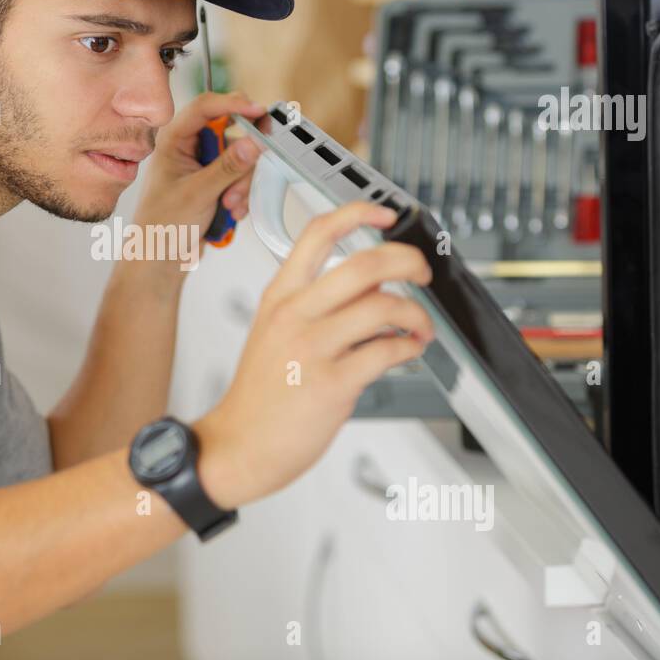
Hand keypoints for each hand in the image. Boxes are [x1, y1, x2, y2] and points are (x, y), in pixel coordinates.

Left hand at [133, 91, 267, 246]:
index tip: (259, 112)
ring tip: (230, 206)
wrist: (161, 259)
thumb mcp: (197, 194)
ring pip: (242, 157)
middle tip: (240, 180)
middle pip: (232, 131)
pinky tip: (232, 211)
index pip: (206, 106)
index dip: (235, 104)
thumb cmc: (162, 226)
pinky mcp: (217, 180)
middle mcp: (190, 146)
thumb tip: (253, 142)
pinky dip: (242, 193)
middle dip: (241, 160)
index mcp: (173, 139)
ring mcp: (205, 163)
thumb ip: (227, 167)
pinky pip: (243, 176)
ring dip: (242, 183)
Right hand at [194, 201, 435, 509]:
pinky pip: (387, 352)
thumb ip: (319, 305)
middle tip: (421, 273)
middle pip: (364, 264)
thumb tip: (371, 285)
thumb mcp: (274, 333)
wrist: (238, 445)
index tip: (385, 213)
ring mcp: (312, 348)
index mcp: (280, 297)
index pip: (317, 233)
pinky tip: (408, 351)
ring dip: (417, 314)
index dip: (358, 214)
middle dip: (408, 262)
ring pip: (383, 306)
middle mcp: (295, 315)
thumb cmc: (259, 395)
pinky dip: (409, 348)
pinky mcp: (332, 384)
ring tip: (420, 327)